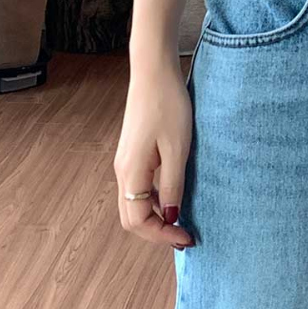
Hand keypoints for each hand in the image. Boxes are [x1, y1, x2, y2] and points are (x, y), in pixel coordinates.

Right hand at [114, 58, 195, 250]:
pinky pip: (137, 188)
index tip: (186, 237)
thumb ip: (173, 186)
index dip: (161, 235)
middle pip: (130, 218)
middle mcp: (122, 170)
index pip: (137, 221)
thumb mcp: (177, 148)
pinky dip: (152, 201)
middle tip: (184, 233)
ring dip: (154, 217)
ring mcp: (125, 160)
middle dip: (156, 232)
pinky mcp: (131, 152)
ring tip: (180, 218)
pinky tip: (172, 195)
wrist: (154, 71)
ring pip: (133, 204)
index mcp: (131, 171)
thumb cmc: (167, 104)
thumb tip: (171, 217)